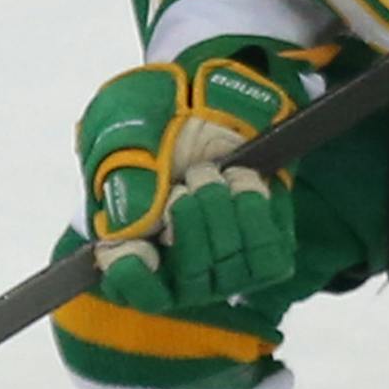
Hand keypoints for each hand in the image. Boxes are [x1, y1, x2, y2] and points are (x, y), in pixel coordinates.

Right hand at [78, 54, 298, 311]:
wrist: (212, 100)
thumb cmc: (159, 127)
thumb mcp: (123, 146)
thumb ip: (121, 190)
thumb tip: (131, 232)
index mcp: (132, 250)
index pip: (129, 288)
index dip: (133, 275)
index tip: (139, 245)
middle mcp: (178, 272)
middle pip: (190, 277)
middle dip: (189, 216)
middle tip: (189, 177)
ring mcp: (224, 269)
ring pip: (229, 268)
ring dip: (219, 208)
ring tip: (211, 172)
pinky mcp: (265, 253)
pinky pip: (267, 254)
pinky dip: (253, 209)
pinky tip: (240, 180)